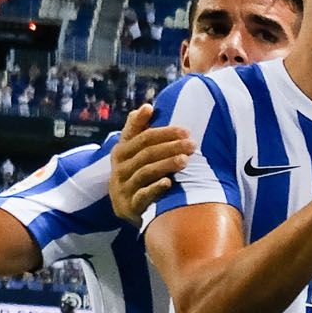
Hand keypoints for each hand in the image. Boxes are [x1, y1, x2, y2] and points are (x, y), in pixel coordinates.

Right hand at [109, 103, 193, 222]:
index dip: (164, 133)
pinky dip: (154, 189)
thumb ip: (138, 128)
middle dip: (170, 147)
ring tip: (185, 160)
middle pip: (146, 153)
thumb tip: (147, 106)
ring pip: (145, 172)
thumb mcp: (133, 150)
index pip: (143, 137)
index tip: (185, 130)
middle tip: (192, 144)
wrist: (126, 205)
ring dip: (166, 164)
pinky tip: (168, 183)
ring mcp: (123, 187)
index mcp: (121, 151)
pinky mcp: (129, 206)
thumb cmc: (135, 171)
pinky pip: (141, 195)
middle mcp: (119, 168)